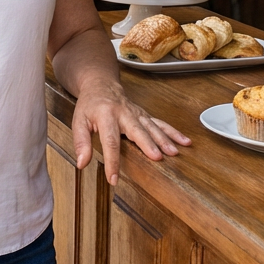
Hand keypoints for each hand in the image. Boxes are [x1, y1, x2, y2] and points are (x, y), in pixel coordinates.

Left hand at [71, 82, 190, 182]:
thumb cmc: (89, 105)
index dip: (112, 161)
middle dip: (147, 144)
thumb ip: (81, 141)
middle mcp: (124, 113)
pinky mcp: (144, 115)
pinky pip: (160, 123)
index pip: (109, 141)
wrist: (101, 85)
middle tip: (157, 158)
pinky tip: (185, 141)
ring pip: (152, 126)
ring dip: (164, 139)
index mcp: (106, 115)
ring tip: (174, 153)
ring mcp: (137, 114)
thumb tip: (82, 163)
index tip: (114, 179)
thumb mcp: (78, 121)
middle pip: (137, 130)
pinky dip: (173, 132)